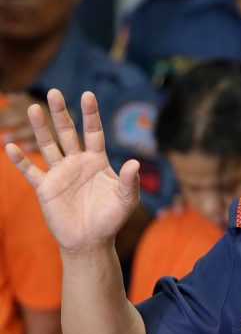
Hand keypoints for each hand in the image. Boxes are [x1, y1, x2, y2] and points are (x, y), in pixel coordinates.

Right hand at [3, 89, 139, 252]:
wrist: (90, 241)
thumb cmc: (111, 219)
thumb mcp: (126, 200)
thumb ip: (130, 181)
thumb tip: (134, 163)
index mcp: (97, 162)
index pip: (94, 132)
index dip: (91, 114)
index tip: (88, 94)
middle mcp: (77, 163)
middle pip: (67, 132)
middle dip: (61, 113)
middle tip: (54, 92)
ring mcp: (60, 174)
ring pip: (48, 146)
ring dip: (41, 128)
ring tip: (34, 108)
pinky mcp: (45, 188)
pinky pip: (30, 171)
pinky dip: (20, 160)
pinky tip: (10, 146)